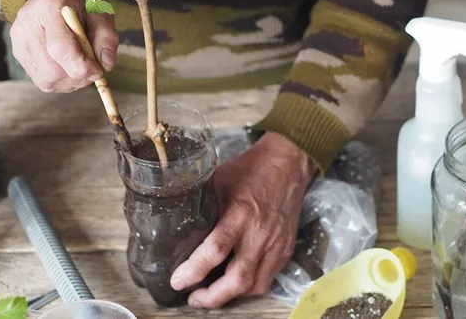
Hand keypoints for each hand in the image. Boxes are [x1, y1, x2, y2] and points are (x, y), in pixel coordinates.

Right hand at [9, 0, 118, 92]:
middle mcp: (28, 23)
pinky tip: (68, 63)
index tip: (99, 70)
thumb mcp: (100, 8)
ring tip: (80, 62)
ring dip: (69, 80)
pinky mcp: (18, 51)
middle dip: (77, 76)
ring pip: (46, 79)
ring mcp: (19, 40)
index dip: (81, 66)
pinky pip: (41, 78)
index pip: (59, 47)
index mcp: (49, 5)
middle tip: (92, 67)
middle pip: (51, 70)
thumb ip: (106, 36)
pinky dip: (60, 78)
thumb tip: (106, 65)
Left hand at [170, 132, 317, 308]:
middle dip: (213, 297)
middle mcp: (260, 234)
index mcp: (240, 213)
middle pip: (238, 279)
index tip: (178, 281)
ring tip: (210, 295)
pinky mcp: (285, 251)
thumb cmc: (250, 171)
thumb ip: (201, 203)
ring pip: (255, 285)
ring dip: (231, 296)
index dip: (195, 270)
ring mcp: (276, 245)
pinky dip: (248, 288)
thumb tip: (178, 223)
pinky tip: (233, 285)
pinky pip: (267, 279)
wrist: (287, 165)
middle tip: (193, 299)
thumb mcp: (218, 180)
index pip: (216, 250)